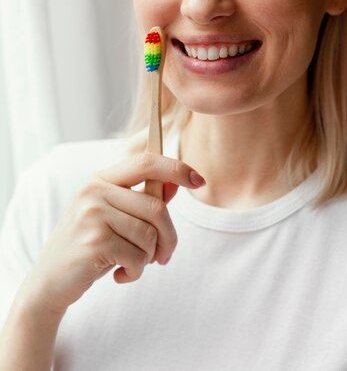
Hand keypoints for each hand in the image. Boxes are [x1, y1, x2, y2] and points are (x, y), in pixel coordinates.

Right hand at [22, 153, 204, 314]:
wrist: (49, 281)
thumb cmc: (89, 246)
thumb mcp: (113, 217)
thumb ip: (143, 200)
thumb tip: (175, 185)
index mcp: (100, 179)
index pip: (146, 161)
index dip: (176, 168)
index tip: (199, 180)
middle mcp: (94, 191)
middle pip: (156, 206)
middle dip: (169, 236)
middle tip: (164, 255)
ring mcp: (91, 215)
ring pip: (149, 234)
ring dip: (150, 257)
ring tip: (134, 265)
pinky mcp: (93, 242)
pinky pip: (137, 256)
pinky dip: (136, 271)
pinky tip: (120, 275)